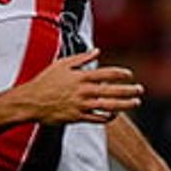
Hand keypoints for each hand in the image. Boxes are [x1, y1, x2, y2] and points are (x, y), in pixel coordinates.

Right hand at [20, 49, 142, 124]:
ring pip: (108, 105)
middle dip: (128, 90)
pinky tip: (116, 114)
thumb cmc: (45, 82)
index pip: (106, 73)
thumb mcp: (62, 64)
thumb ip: (81, 58)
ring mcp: (82, 105)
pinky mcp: (78, 117)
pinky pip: (98, 118)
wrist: (31, 102)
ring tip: (135, 102)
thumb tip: (96, 51)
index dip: (121, 74)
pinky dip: (109, 117)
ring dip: (125, 104)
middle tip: (139, 89)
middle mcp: (83, 91)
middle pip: (112, 90)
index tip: (129, 74)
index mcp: (80, 76)